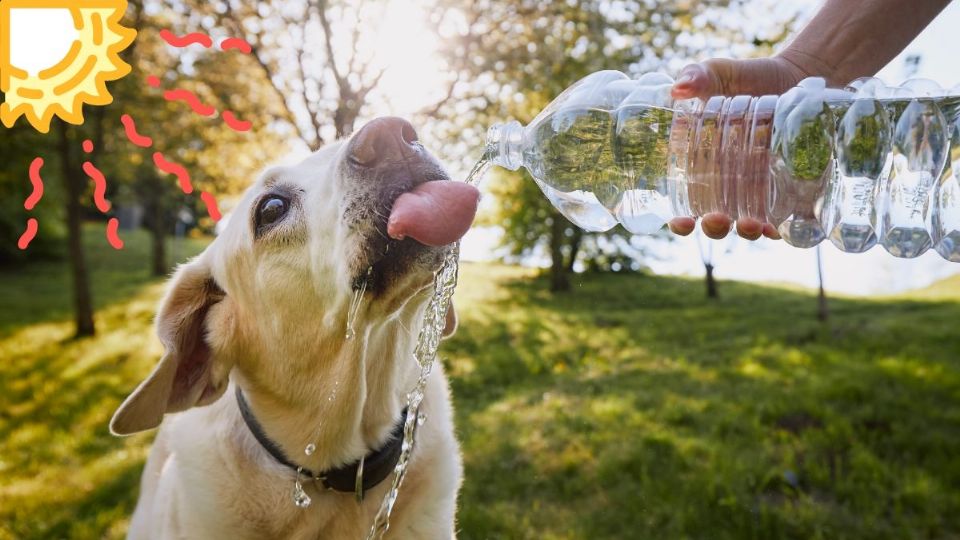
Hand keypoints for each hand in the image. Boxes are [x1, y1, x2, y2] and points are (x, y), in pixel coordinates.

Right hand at [666, 57, 812, 239]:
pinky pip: (786, 218)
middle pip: (716, 222)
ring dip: (748, 231)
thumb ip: (697, 76)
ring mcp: (761, 190)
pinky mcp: (791, 188)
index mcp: (702, 167)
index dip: (680, 221)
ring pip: (750, 225)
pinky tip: (780, 228)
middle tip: (717, 219)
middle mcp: (729, 186)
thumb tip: (678, 89)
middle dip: (715, 228)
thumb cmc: (749, 78)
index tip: (680, 222)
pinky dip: (783, 229)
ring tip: (751, 225)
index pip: (684, 204)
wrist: (799, 75)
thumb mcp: (719, 73)